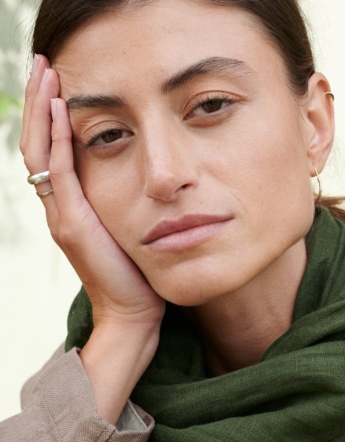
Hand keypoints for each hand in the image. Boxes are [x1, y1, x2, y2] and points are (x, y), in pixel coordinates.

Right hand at [20, 55, 165, 331]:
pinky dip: (58, 139)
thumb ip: (123, 201)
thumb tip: (144, 176)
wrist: (133, 314)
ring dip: (42, 108)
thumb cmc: (139, 275)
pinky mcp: (72, 224)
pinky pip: (58, 172)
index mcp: (70, 205)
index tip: (57, 78)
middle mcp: (59, 206)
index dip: (49, 113)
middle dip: (39, 99)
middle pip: (36, 141)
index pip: (50, 148)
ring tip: (47, 72)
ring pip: (39, 151)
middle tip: (43, 61)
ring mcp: (61, 215)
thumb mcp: (130, 228)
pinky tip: (62, 110)